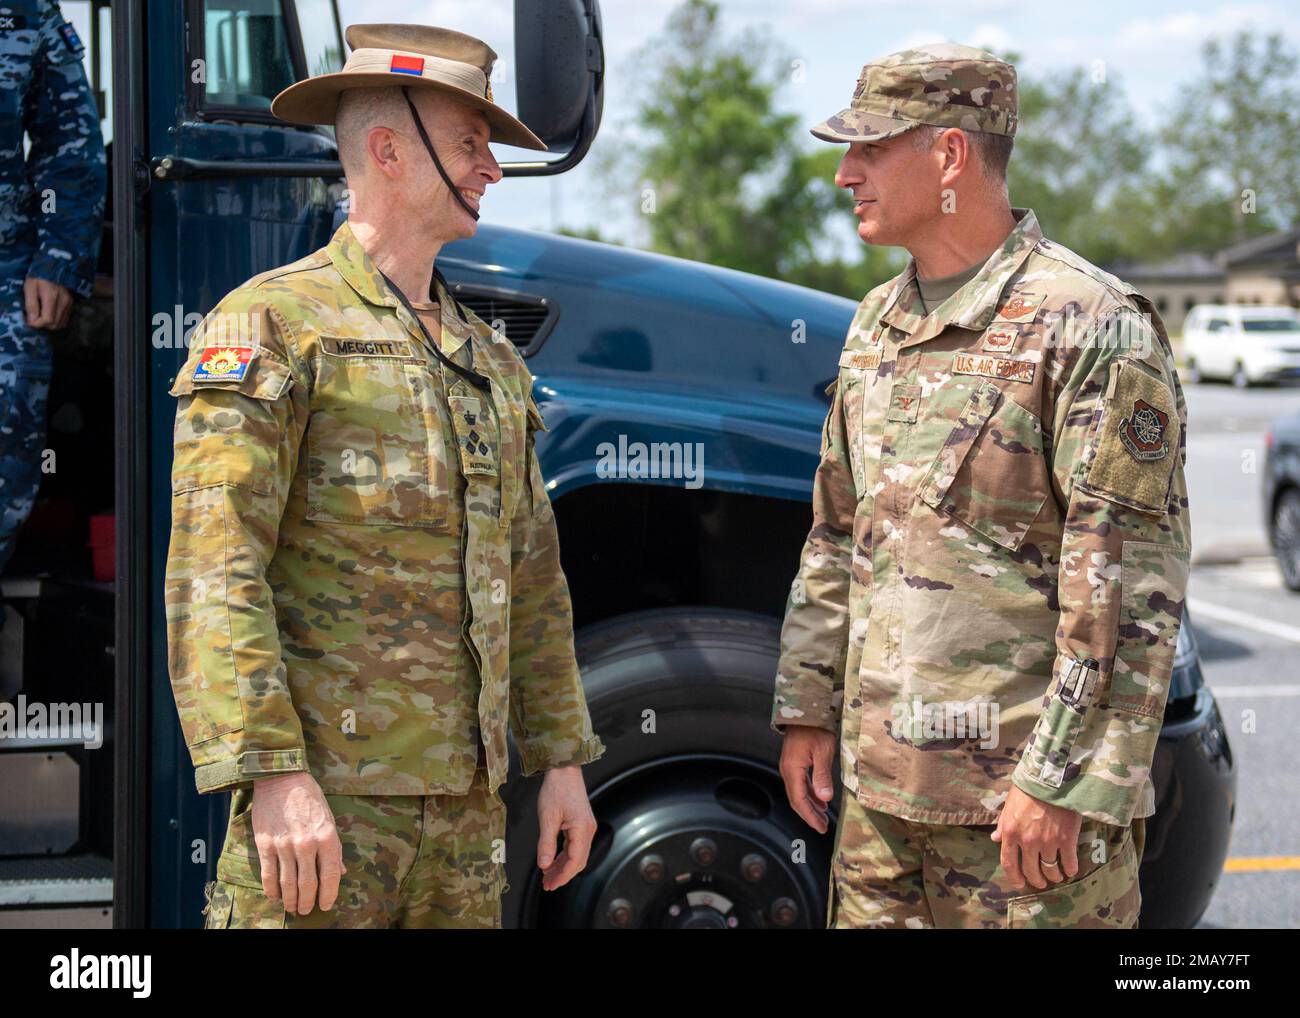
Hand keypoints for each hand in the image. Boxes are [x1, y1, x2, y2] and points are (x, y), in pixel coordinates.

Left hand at [23, 276, 72, 329]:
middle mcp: (63, 302)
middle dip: (42, 325)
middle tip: (33, 318)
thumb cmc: (39, 275)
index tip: (28, 320)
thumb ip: (31, 304)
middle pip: (54, 325)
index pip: (47, 320)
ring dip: (49, 324)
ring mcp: (69, 303)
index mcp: (51, 297)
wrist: (54, 266)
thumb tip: (31, 322)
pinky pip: (64, 319)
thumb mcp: (30, 287)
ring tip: (40, 316)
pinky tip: (48, 314)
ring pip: (60, 324)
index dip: (36, 323)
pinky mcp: (71, 304)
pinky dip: (56, 321)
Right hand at [251, 771, 346, 914]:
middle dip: (308, 901)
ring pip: (288, 884)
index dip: (329, 894)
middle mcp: (307, 844)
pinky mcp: (266, 844)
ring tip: (292, 907)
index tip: (326, 905)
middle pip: (308, 884)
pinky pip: (269, 875)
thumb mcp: (329, 819)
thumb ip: (334, 847)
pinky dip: (271, 890)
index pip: (330, 875)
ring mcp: (285, 845)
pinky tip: (275, 897)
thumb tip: (342, 871)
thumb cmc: (309, 798)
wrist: (282, 778)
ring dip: (291, 900)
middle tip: (307, 910)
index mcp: (327, 837)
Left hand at [536, 765, 596, 890]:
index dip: (562, 876)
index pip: (575, 861)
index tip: (550, 884)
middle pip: (578, 861)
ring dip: (563, 867)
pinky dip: (564, 856)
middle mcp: (588, 830)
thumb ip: (546, 843)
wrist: (564, 769)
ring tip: (547, 876)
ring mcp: (586, 827)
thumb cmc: (556, 789)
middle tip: (547, 885)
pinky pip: (574, 846)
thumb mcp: (547, 817)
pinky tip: (553, 861)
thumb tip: (544, 865)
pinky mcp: (581, 824)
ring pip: (576, 855)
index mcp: (582, 829)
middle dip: (563, 875)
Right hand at [779, 725, 836, 833]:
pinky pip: (800, 784)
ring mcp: (790, 767)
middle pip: (796, 799)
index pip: (799, 800)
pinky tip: (819, 799)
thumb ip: (822, 776)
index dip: (810, 816)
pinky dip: (809, 794)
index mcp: (792, 770)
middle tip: (822, 827)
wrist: (805, 711)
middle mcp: (788, 771)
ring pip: (798, 793)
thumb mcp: (823, 751)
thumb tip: (824, 799)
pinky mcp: (795, 762)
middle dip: (809, 815)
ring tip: (823, 817)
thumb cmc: (815, 728)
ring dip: (810, 806)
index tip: (821, 828)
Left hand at [991, 784, 1082, 890]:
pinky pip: (1069, 863)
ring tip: (1057, 876)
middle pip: (1031, 871)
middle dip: (1036, 880)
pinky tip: (1070, 869)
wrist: (1052, 778)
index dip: (1014, 877)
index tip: (1019, 884)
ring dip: (1054, 876)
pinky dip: (1070, 869)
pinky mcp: (1067, 840)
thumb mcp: (1009, 804)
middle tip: (1041, 882)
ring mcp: (1048, 842)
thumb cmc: (1028, 789)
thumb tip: (995, 839)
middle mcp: (1027, 841)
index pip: (1008, 863)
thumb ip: (1003, 824)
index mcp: (1010, 832)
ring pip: (1050, 870)